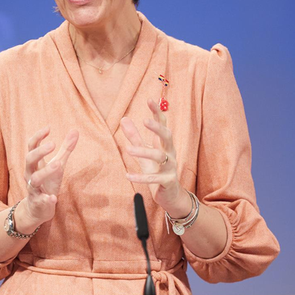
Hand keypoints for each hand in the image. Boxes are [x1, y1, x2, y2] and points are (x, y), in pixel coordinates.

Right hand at [21, 126, 78, 226]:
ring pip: (34, 179)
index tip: (48, 128)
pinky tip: (53, 198)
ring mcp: (33, 189)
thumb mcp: (58, 164)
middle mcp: (30, 174)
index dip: (38, 136)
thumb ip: (65, 149)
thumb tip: (75, 130)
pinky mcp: (39, 202)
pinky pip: (41, 200)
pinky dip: (47, 199)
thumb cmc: (47, 182)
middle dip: (40, 151)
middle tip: (53, 144)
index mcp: (34, 164)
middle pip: (29, 159)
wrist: (37, 208)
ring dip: (45, 172)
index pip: (31, 146)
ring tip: (58, 165)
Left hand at [121, 99, 187, 214]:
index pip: (163, 124)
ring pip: (160, 156)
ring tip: (128, 150)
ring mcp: (171, 167)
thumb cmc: (156, 170)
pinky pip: (154, 178)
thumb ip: (134, 137)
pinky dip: (141, 177)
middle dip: (157, 128)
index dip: (157, 112)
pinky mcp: (168, 181)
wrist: (170, 195)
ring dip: (144, 152)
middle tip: (145, 121)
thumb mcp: (144, 152)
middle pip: (167, 136)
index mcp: (164, 144)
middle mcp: (170, 153)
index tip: (150, 99)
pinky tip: (128, 175)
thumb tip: (124, 118)